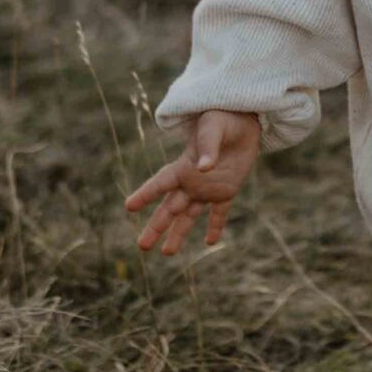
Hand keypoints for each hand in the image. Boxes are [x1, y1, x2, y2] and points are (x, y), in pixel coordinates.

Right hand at [124, 109, 261, 255]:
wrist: (243, 118)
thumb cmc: (222, 117)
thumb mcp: (213, 127)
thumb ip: (208, 147)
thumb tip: (204, 168)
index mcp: (183, 165)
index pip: (161, 183)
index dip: (145, 194)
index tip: (129, 206)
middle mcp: (191, 181)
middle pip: (169, 207)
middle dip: (156, 226)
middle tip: (142, 246)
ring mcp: (208, 188)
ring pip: (188, 215)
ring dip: (178, 233)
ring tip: (167, 253)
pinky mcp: (226, 190)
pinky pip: (219, 213)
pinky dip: (215, 227)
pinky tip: (210, 242)